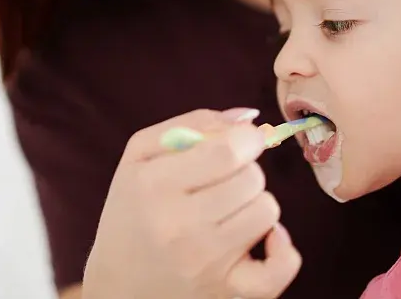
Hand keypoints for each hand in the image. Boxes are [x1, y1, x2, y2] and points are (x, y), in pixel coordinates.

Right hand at [82, 108, 300, 298]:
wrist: (119, 287)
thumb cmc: (132, 214)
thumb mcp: (139, 157)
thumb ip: (191, 125)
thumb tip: (247, 118)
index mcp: (154, 185)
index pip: (228, 150)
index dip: (245, 139)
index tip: (240, 143)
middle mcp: (180, 226)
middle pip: (252, 178)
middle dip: (243, 171)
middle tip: (221, 183)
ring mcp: (207, 264)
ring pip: (267, 210)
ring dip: (254, 204)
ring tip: (229, 212)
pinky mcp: (228, 293)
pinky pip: (282, 265)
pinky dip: (281, 249)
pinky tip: (264, 241)